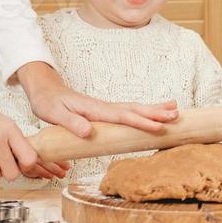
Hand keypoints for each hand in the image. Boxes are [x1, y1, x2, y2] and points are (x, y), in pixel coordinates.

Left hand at [16, 61, 178, 137]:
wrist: (45, 90)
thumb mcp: (54, 113)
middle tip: (176, 116)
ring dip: (154, 110)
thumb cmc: (48, 102)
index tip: (158, 127)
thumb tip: (88, 132)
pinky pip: (128, 112)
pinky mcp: (105, 112)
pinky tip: (152, 112)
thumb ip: (71, 123)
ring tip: (175, 109)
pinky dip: (143, 112)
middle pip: (134, 109)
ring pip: (134, 108)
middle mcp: (103, 106)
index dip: (140, 122)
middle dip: (155, 113)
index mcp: (94, 109)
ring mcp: (105, 108)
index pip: (122, 116)